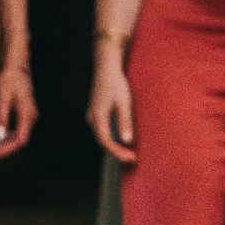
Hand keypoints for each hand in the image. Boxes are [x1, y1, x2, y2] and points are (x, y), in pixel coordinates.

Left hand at [0, 58, 36, 158]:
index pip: (21, 139)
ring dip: (6, 143)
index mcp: (27, 113)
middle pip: (21, 139)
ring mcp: (29, 114)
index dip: (7, 148)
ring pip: (20, 135)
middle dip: (5, 148)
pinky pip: (19, 129)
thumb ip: (2, 116)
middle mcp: (31, 116)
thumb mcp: (3, 97)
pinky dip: (8, 135)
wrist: (17, 65)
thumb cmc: (10, 78)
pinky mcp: (25, 112)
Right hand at [89, 50, 136, 166]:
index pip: (106, 142)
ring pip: (103, 135)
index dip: (118, 152)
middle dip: (117, 151)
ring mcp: (93, 115)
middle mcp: (92, 118)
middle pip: (103, 141)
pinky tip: (122, 138)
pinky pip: (103, 129)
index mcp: (98, 117)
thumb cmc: (115, 82)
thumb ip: (125, 122)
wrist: (106, 66)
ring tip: (128, 152)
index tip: (130, 158)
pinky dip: (112, 136)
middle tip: (132, 158)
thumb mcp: (124, 102)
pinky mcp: (97, 111)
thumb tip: (127, 141)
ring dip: (114, 145)